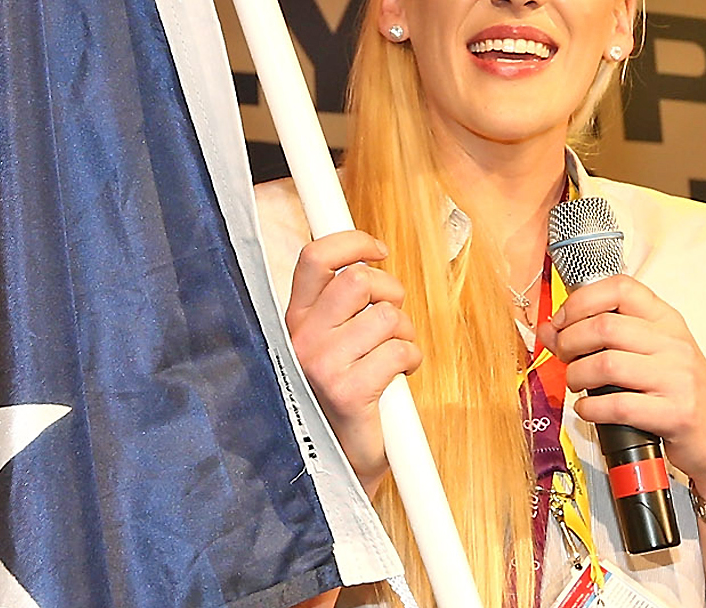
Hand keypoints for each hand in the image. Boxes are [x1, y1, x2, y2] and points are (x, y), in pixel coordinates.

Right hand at [284, 230, 420, 492]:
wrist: (337, 464)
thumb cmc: (341, 398)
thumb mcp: (331, 343)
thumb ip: (340, 305)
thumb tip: (369, 261)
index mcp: (294, 321)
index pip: (315, 258)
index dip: (352, 242)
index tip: (377, 250)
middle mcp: (301, 339)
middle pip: (359, 280)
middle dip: (390, 292)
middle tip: (392, 317)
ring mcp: (321, 365)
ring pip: (386, 316)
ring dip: (404, 332)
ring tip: (395, 354)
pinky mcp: (348, 391)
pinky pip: (400, 351)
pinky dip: (411, 359)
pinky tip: (399, 376)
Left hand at [536, 274, 705, 508]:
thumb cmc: (683, 392)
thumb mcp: (650, 354)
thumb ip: (602, 339)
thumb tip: (550, 329)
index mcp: (667, 321)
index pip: (620, 288)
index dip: (581, 301)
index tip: (563, 320)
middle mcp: (673, 344)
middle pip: (604, 326)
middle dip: (570, 341)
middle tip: (564, 355)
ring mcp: (677, 378)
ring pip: (606, 364)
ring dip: (576, 375)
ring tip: (576, 383)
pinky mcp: (674, 414)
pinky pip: (617, 405)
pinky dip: (590, 408)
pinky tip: (588, 409)